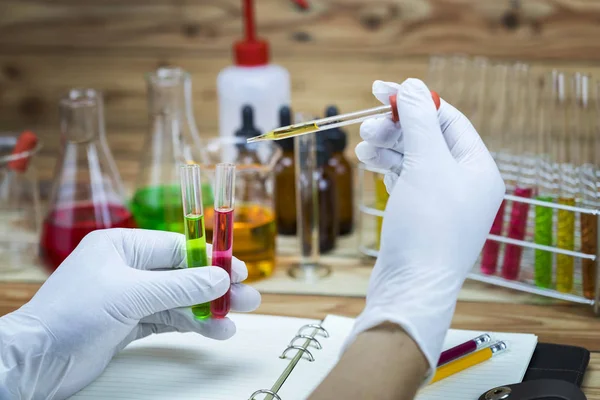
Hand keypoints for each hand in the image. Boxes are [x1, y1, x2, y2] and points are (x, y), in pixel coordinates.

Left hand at [0, 229, 260, 398]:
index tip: (238, 270)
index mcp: (122, 246)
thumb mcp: (131, 294)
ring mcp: (129, 297)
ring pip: (178, 299)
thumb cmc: (74, 314)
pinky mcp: (130, 324)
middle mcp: (127, 268)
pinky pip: (168, 319)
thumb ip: (179, 286)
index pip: (176, 247)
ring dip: (207, 309)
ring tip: (236, 319)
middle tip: (247, 297)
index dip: (210, 259)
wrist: (37, 360)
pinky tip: (215, 331)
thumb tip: (220, 279)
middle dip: (214, 287)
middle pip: (182, 274)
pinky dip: (191, 324)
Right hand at [349, 79, 504, 377]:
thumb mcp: (426, 165)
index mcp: (479, 169)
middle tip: (367, 125)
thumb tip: (414, 85)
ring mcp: (441, 201)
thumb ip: (420, 121)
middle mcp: (464, 184)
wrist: (411, 289)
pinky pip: (404, 180)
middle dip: (396, 128)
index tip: (381, 90)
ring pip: (412, 159)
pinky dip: (386, 167)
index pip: (449, 121)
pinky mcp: (419, 215)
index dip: (416, 103)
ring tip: (362, 145)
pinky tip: (367, 161)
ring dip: (387, 147)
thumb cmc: (428, 227)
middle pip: (428, 139)